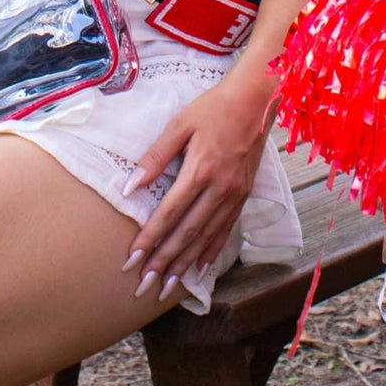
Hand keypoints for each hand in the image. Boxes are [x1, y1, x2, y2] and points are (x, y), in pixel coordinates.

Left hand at [120, 67, 276, 302]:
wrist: (255, 100)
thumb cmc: (213, 107)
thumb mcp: (180, 124)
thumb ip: (155, 157)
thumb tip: (130, 186)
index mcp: (200, 170)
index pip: (169, 213)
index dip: (150, 238)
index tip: (132, 259)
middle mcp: (219, 188)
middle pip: (187, 233)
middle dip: (164, 261)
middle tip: (144, 285)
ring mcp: (234, 194)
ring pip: (206, 237)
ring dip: (185, 264)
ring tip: (168, 285)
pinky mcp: (244, 195)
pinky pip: (225, 230)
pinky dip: (211, 251)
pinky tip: (199, 268)